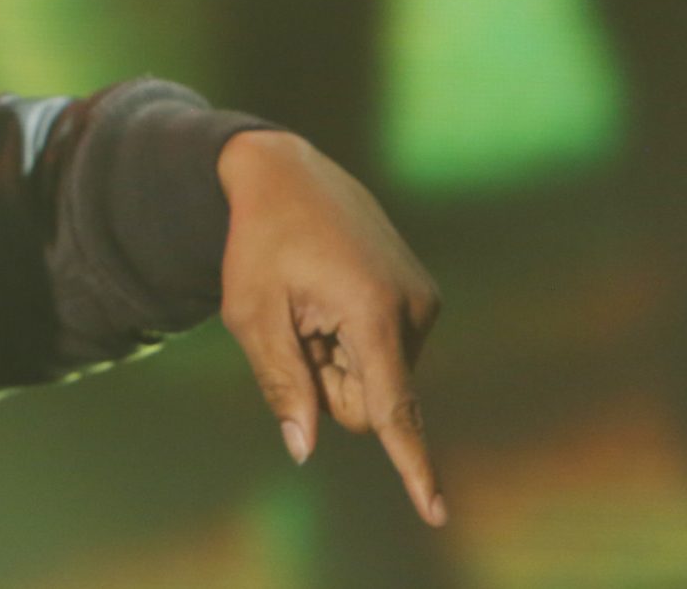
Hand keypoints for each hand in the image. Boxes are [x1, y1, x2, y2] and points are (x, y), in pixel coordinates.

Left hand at [216, 130, 446, 526]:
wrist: (286, 173)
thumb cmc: (258, 242)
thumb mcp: (251, 313)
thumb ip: (281, 383)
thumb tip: (305, 449)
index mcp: (370, 313)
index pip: (392, 408)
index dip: (411, 466)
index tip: (435, 513)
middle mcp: (412, 308)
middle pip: (369, 405)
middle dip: (330, 387)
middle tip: (296, 329)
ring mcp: (424, 300)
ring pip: (378, 381)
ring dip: (339, 361)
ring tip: (313, 305)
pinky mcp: (423, 296)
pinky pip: (386, 354)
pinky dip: (353, 342)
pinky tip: (330, 298)